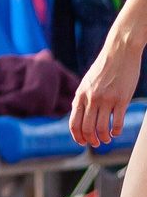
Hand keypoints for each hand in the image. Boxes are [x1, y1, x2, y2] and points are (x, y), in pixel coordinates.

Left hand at [71, 31, 139, 147]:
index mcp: (80, 95)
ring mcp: (106, 99)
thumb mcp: (87, 82)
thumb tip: (79, 114)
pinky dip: (115, 131)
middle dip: (90, 140)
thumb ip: (83, 97)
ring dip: (104, 138)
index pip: (74, 122)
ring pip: (101, 128)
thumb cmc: (104, 68)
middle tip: (96, 144)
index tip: (82, 142)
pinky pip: (117, 122)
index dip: (77, 136)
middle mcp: (91, 99)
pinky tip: (116, 133)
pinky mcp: (121, 99)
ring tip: (107, 140)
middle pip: (86, 128)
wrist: (119, 52)